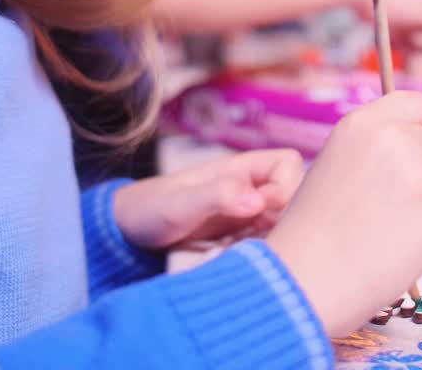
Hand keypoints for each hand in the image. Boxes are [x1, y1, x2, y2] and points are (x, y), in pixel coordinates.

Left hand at [113, 149, 304, 249]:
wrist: (128, 231)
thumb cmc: (150, 209)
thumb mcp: (179, 204)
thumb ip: (217, 196)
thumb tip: (258, 201)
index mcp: (240, 169)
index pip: (289, 164)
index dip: (285, 187)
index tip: (259, 211)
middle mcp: (249, 188)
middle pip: (293, 197)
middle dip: (279, 222)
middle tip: (248, 238)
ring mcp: (247, 212)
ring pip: (282, 224)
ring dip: (265, 241)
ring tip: (230, 248)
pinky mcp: (240, 236)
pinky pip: (265, 244)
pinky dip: (253, 254)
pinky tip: (226, 257)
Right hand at [265, 92, 421, 337]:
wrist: (306, 280)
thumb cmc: (312, 234)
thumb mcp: (333, 165)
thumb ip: (374, 151)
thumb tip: (417, 151)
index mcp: (361, 125)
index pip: (416, 104)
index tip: (419, 148)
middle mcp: (394, 140)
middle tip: (392, 208)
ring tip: (397, 226)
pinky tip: (408, 242)